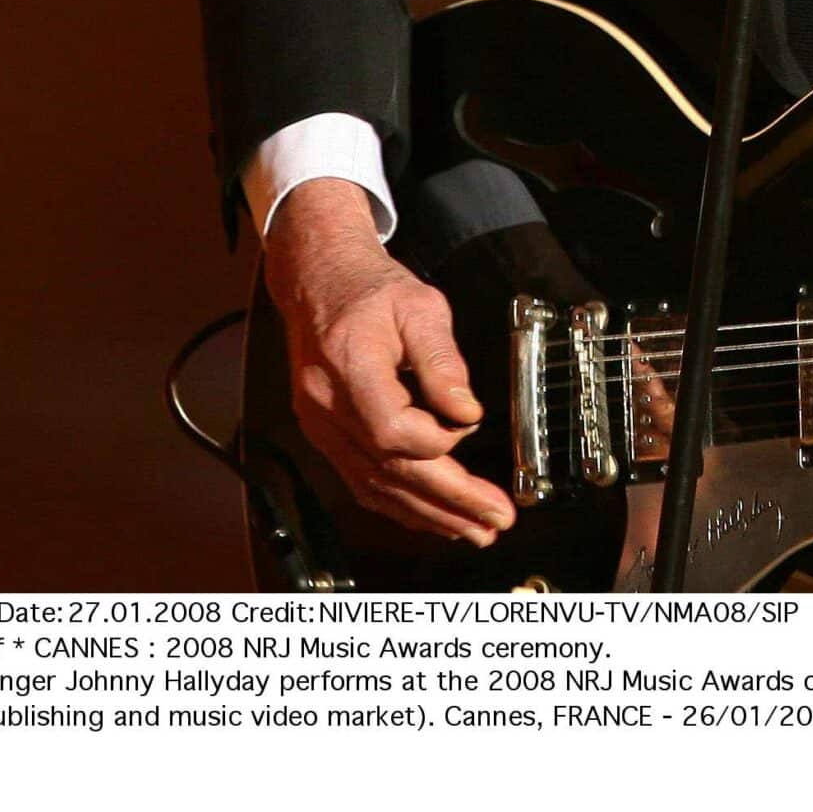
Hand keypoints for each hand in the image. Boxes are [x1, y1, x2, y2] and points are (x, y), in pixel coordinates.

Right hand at [263, 177, 516, 546]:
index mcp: (349, 365)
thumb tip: (467, 412)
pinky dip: (398, 503)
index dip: (437, 440)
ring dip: (427, 514)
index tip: (471, 427)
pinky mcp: (324, 433)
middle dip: (447, 501)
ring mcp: (320, 424)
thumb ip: (444, 361)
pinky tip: (430, 516)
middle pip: (389, 469)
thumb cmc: (372, 289)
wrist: (318, 282)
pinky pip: (360, 479)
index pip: (391, 429)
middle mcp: (327, 404)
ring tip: (473, 530)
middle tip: (494, 520)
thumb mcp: (420, 306)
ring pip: (374, 485)